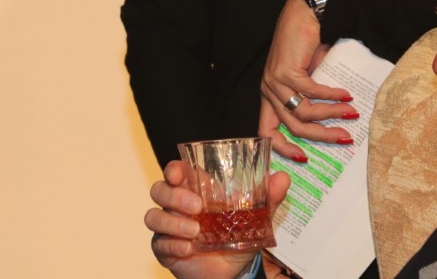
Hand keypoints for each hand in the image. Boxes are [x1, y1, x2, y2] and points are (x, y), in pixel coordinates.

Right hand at [145, 161, 289, 278]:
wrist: (233, 272)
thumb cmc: (238, 237)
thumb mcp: (256, 218)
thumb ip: (268, 198)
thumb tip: (283, 177)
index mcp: (196, 189)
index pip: (177, 171)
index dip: (174, 169)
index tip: (178, 173)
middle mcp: (177, 205)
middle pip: (159, 189)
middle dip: (174, 195)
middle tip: (197, 206)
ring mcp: (169, 227)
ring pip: (153, 216)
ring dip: (172, 221)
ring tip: (195, 231)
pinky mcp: (164, 249)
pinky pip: (158, 243)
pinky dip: (172, 244)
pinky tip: (188, 248)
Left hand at [259, 0, 358, 161]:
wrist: (304, 14)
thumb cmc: (307, 44)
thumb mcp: (308, 77)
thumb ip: (312, 99)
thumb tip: (333, 123)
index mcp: (269, 96)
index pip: (267, 132)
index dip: (284, 149)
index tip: (305, 158)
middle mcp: (267, 91)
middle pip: (293, 128)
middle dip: (322, 136)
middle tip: (345, 138)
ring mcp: (274, 82)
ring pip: (303, 114)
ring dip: (331, 115)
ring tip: (351, 112)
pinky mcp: (285, 72)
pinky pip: (312, 93)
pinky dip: (332, 96)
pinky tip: (347, 95)